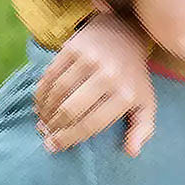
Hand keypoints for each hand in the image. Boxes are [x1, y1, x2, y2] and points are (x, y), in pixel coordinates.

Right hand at [35, 12, 156, 154]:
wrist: (124, 32)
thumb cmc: (133, 76)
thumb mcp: (145, 102)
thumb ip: (143, 129)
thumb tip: (131, 152)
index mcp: (125, 95)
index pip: (91, 124)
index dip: (69, 138)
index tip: (54, 146)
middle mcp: (108, 76)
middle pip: (70, 110)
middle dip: (54, 127)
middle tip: (45, 134)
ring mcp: (90, 59)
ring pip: (58, 93)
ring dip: (45, 111)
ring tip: (42, 121)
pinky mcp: (73, 47)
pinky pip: (50, 75)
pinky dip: (40, 92)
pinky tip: (39, 104)